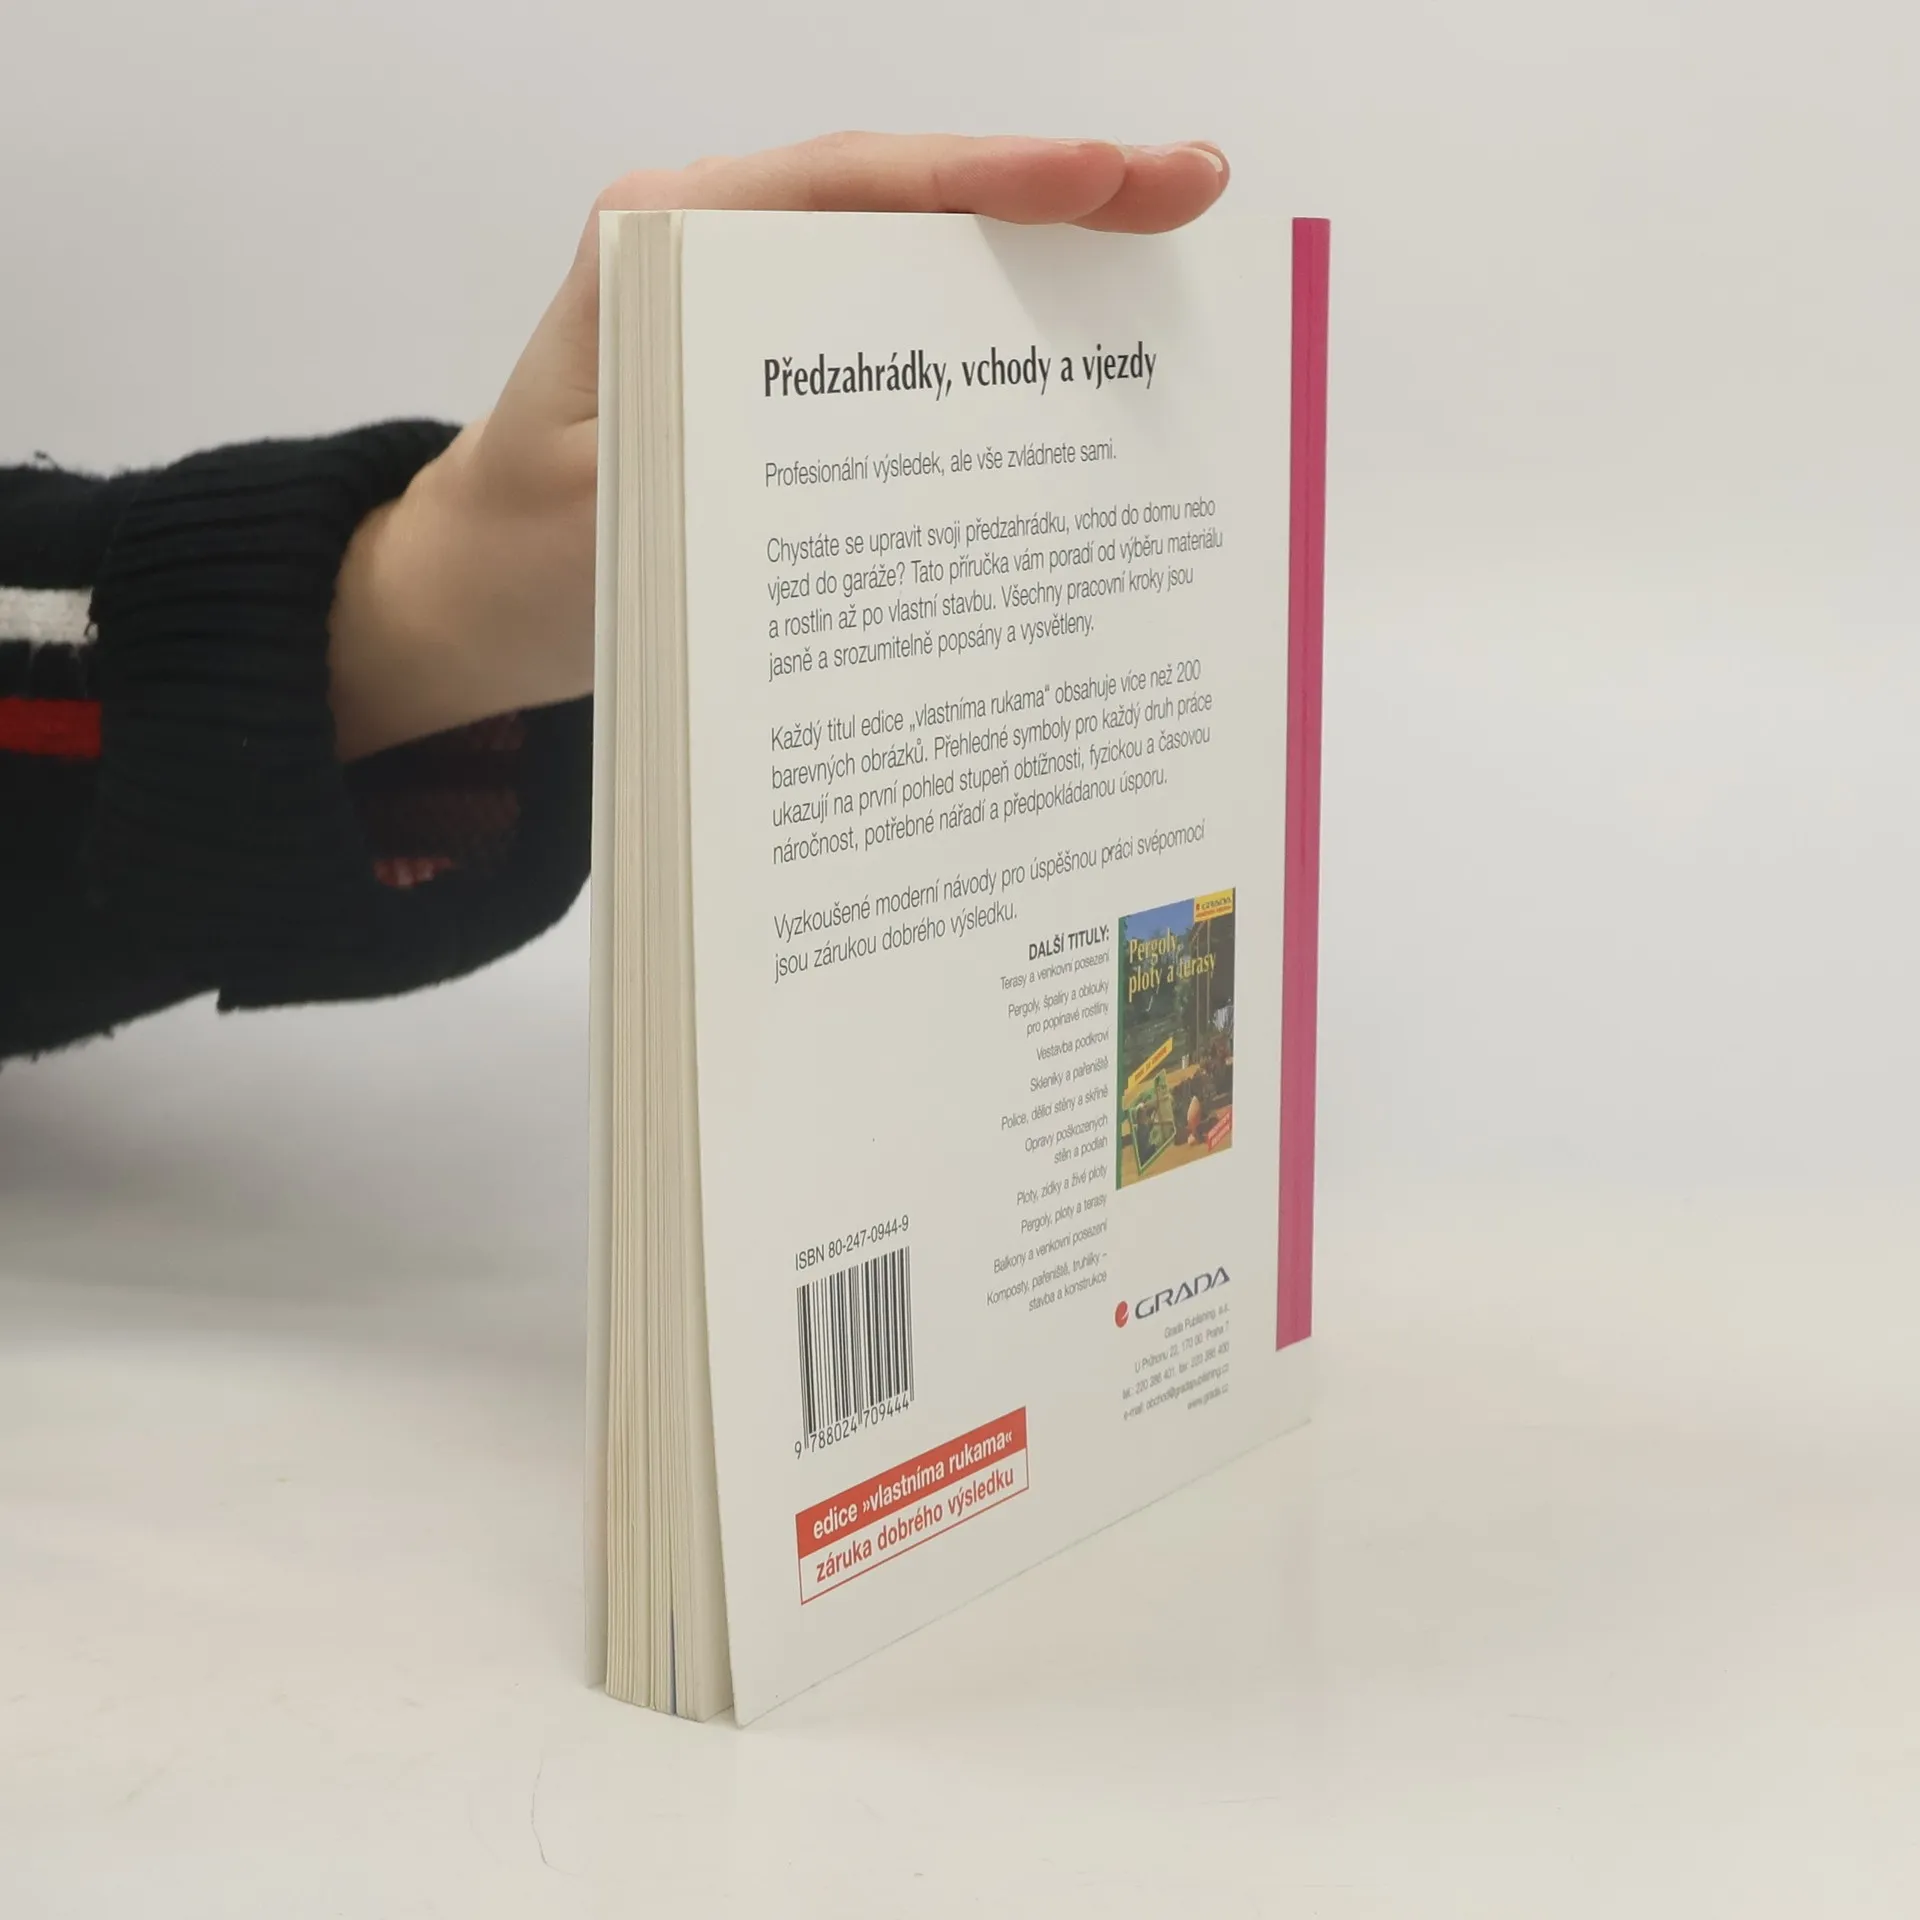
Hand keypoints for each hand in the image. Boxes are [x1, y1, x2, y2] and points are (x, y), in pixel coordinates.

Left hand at [328, 133, 1229, 758]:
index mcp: (666, 244)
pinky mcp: (783, 378)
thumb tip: (876, 461)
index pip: (851, 182)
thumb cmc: (525, 556)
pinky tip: (1078, 374)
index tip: (1114, 175)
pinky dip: (990, 351)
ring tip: (1172, 269)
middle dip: (1058, 196)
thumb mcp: (605, 516)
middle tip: (1197, 194)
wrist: (475, 598)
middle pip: (909, 204)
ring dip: (1043, 268)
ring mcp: (758, 311)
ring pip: (918, 266)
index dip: (991, 176)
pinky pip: (901, 347)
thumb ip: (717, 464)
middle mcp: (721, 253)